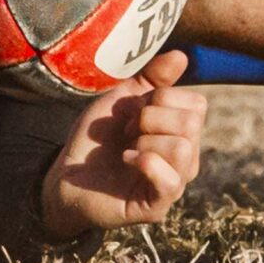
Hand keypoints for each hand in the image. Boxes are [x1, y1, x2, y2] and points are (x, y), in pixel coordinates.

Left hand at [40, 50, 206, 236]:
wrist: (66, 174)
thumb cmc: (98, 139)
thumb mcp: (121, 100)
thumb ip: (152, 78)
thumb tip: (182, 56)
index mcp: (182, 133)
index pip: (197, 104)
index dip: (161, 100)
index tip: (132, 112)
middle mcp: (186, 159)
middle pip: (191, 124)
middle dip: (151, 118)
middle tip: (127, 130)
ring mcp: (174, 184)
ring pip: (183, 150)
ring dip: (145, 141)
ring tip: (125, 149)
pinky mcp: (157, 206)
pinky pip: (170, 181)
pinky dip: (145, 162)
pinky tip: (127, 160)